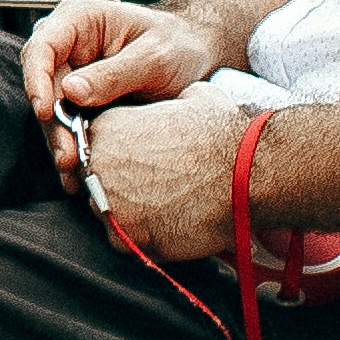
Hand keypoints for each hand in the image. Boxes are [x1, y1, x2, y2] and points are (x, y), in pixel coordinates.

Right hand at [21, 0, 219, 158]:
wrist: (193, 56)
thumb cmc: (176, 43)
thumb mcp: (155, 55)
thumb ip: (115, 73)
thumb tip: (71, 92)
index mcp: (79, 18)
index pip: (42, 45)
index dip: (37, 79)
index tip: (46, 111)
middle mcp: (67, 44)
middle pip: (43, 83)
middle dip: (51, 121)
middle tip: (67, 154)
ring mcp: (71, 72)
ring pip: (51, 108)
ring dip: (60, 139)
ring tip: (74, 169)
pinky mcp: (78, 98)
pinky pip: (67, 122)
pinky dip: (72, 145)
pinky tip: (78, 171)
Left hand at [76, 94, 245, 264]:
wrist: (247, 175)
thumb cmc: (223, 134)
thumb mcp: (191, 97)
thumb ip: (165, 103)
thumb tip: (174, 104)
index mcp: (106, 126)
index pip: (92, 145)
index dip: (118, 156)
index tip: (141, 163)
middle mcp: (97, 164)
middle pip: (94, 180)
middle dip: (120, 185)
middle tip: (156, 186)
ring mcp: (108, 203)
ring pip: (107, 212)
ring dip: (131, 212)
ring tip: (166, 206)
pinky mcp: (125, 237)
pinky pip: (125, 242)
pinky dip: (146, 238)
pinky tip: (171, 225)